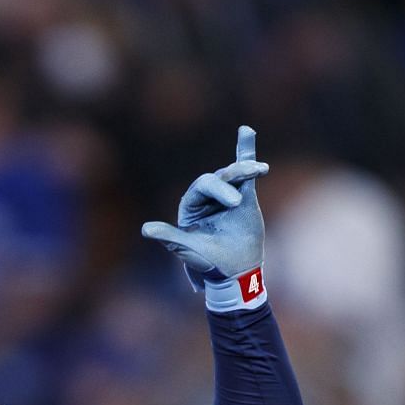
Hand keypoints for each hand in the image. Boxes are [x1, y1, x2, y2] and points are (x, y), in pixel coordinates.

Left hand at [142, 126, 269, 305]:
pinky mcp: (244, 198)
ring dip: (244, 169)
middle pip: (217, 179)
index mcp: (190, 206)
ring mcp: (225, 196)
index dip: (218, 190)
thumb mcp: (188, 249)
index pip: (201, 188)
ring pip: (231, 175)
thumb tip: (146, 229)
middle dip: (229, 187)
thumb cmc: (208, 262)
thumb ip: (170, 237)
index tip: (236, 203)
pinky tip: (246, 132)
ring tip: (258, 170)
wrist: (234, 273)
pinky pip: (244, 174)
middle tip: (239, 203)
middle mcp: (206, 198)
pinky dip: (246, 154)